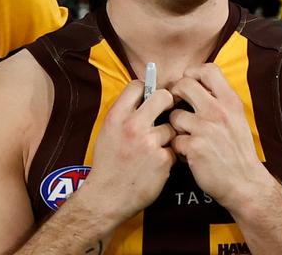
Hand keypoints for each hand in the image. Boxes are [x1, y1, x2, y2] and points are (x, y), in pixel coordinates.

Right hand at [72, 82, 175, 224]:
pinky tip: (157, 164)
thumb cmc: (108, 164)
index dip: (146, 89)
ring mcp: (149, 143)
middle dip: (167, 102)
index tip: (149, 98)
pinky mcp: (163, 160)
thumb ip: (123, 114)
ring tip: (154, 148)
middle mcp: (133, 126)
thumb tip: (142, 98)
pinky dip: (168, 156)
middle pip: (163, 97)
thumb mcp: (107, 132)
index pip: (137, 85)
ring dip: (167, 136)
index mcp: (116, 116)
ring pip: (171, 127)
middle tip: (166, 111)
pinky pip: (174, 149)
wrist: (108, 196)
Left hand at [169, 64, 272, 209]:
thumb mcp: (237, 118)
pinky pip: (174, 140)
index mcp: (231, 101)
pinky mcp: (194, 147)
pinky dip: (178, 148)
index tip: (189, 85)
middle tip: (177, 106)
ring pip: (174, 115)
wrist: (245, 183)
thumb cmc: (238, 151)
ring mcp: (205, 129)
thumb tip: (196, 85)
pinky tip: (189, 154)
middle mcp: (218, 111)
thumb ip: (220, 101)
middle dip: (175, 95)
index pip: (208, 69)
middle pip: (184, 84)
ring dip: (176, 127)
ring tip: (186, 137)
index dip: (193, 73)